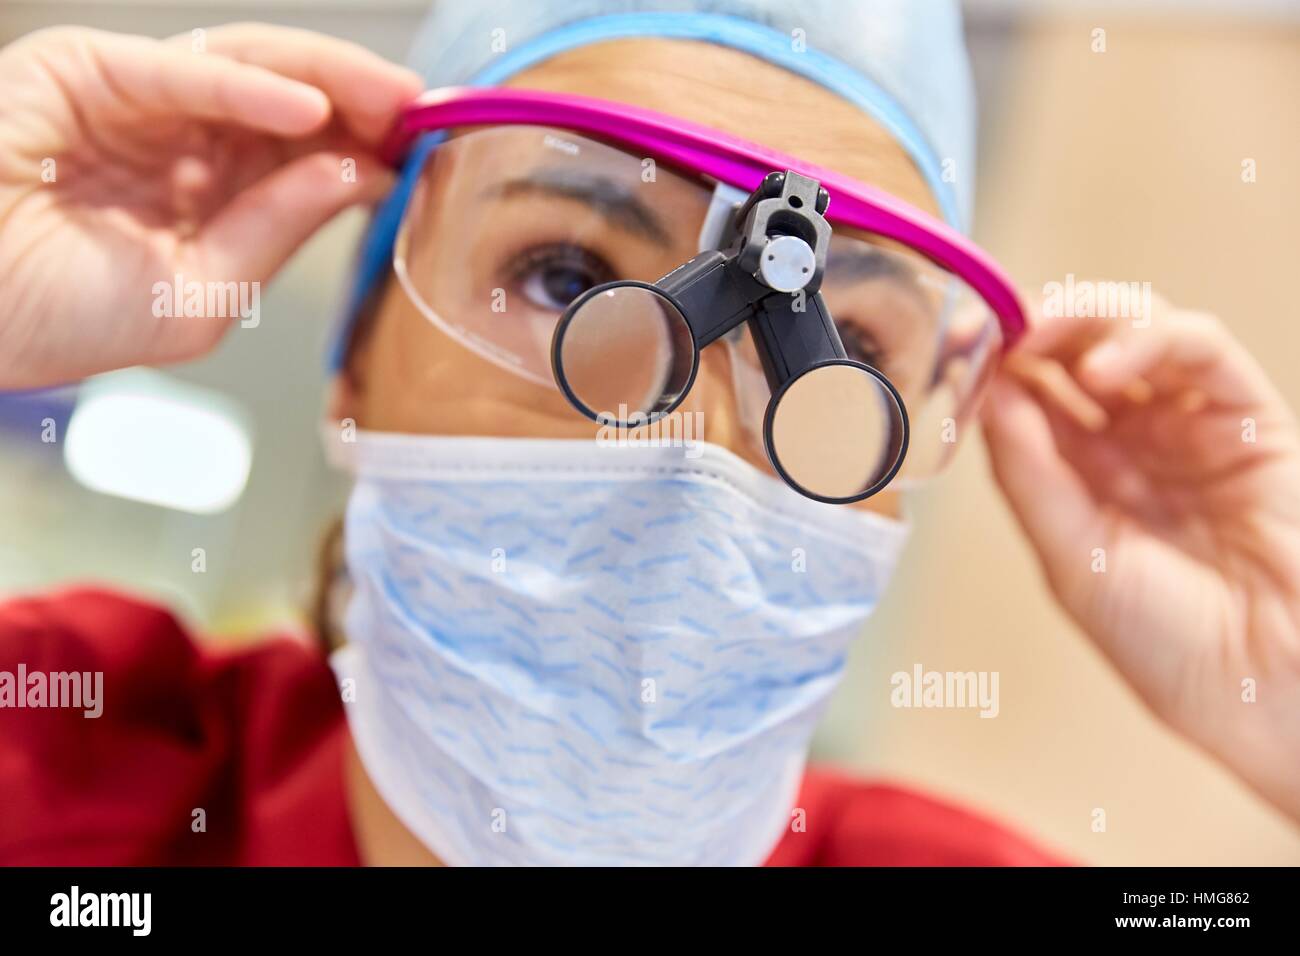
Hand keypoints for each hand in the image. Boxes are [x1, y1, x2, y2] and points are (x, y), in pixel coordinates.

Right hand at [0, 24, 421, 388]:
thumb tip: (353, 179)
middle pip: (290, 105)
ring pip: (247, 70)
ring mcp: (136, 102)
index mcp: (207, 192)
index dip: (364, 148)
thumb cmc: (62, 316)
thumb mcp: (203, 293)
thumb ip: (275, 233)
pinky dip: (245, 86)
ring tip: (389, 99)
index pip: (302, 156)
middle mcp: (180, 139)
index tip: (426, 153)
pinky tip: (309, 106)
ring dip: (325, 80)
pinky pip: (178, 73)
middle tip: (424, 115)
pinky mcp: (85, 73)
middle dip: (362, 105)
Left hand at [982, 292, 1299, 821]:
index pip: (1034, 395)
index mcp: (1085, 477)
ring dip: (1082, 320)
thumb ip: (1029, 474)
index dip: (995, 364)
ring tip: (1036, 336)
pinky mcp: (1249, 417)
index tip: (955, 345)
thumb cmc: (1169, 644)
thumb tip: (987, 395)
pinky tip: (1102, 367)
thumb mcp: (1072, 557)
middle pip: (1079, 350)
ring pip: (1138, 330)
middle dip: (1032, 328)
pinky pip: (1202, 351)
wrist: (1262, 688)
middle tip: (990, 325)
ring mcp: (1192, 424)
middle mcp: (1137, 441)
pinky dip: (1149, 340)